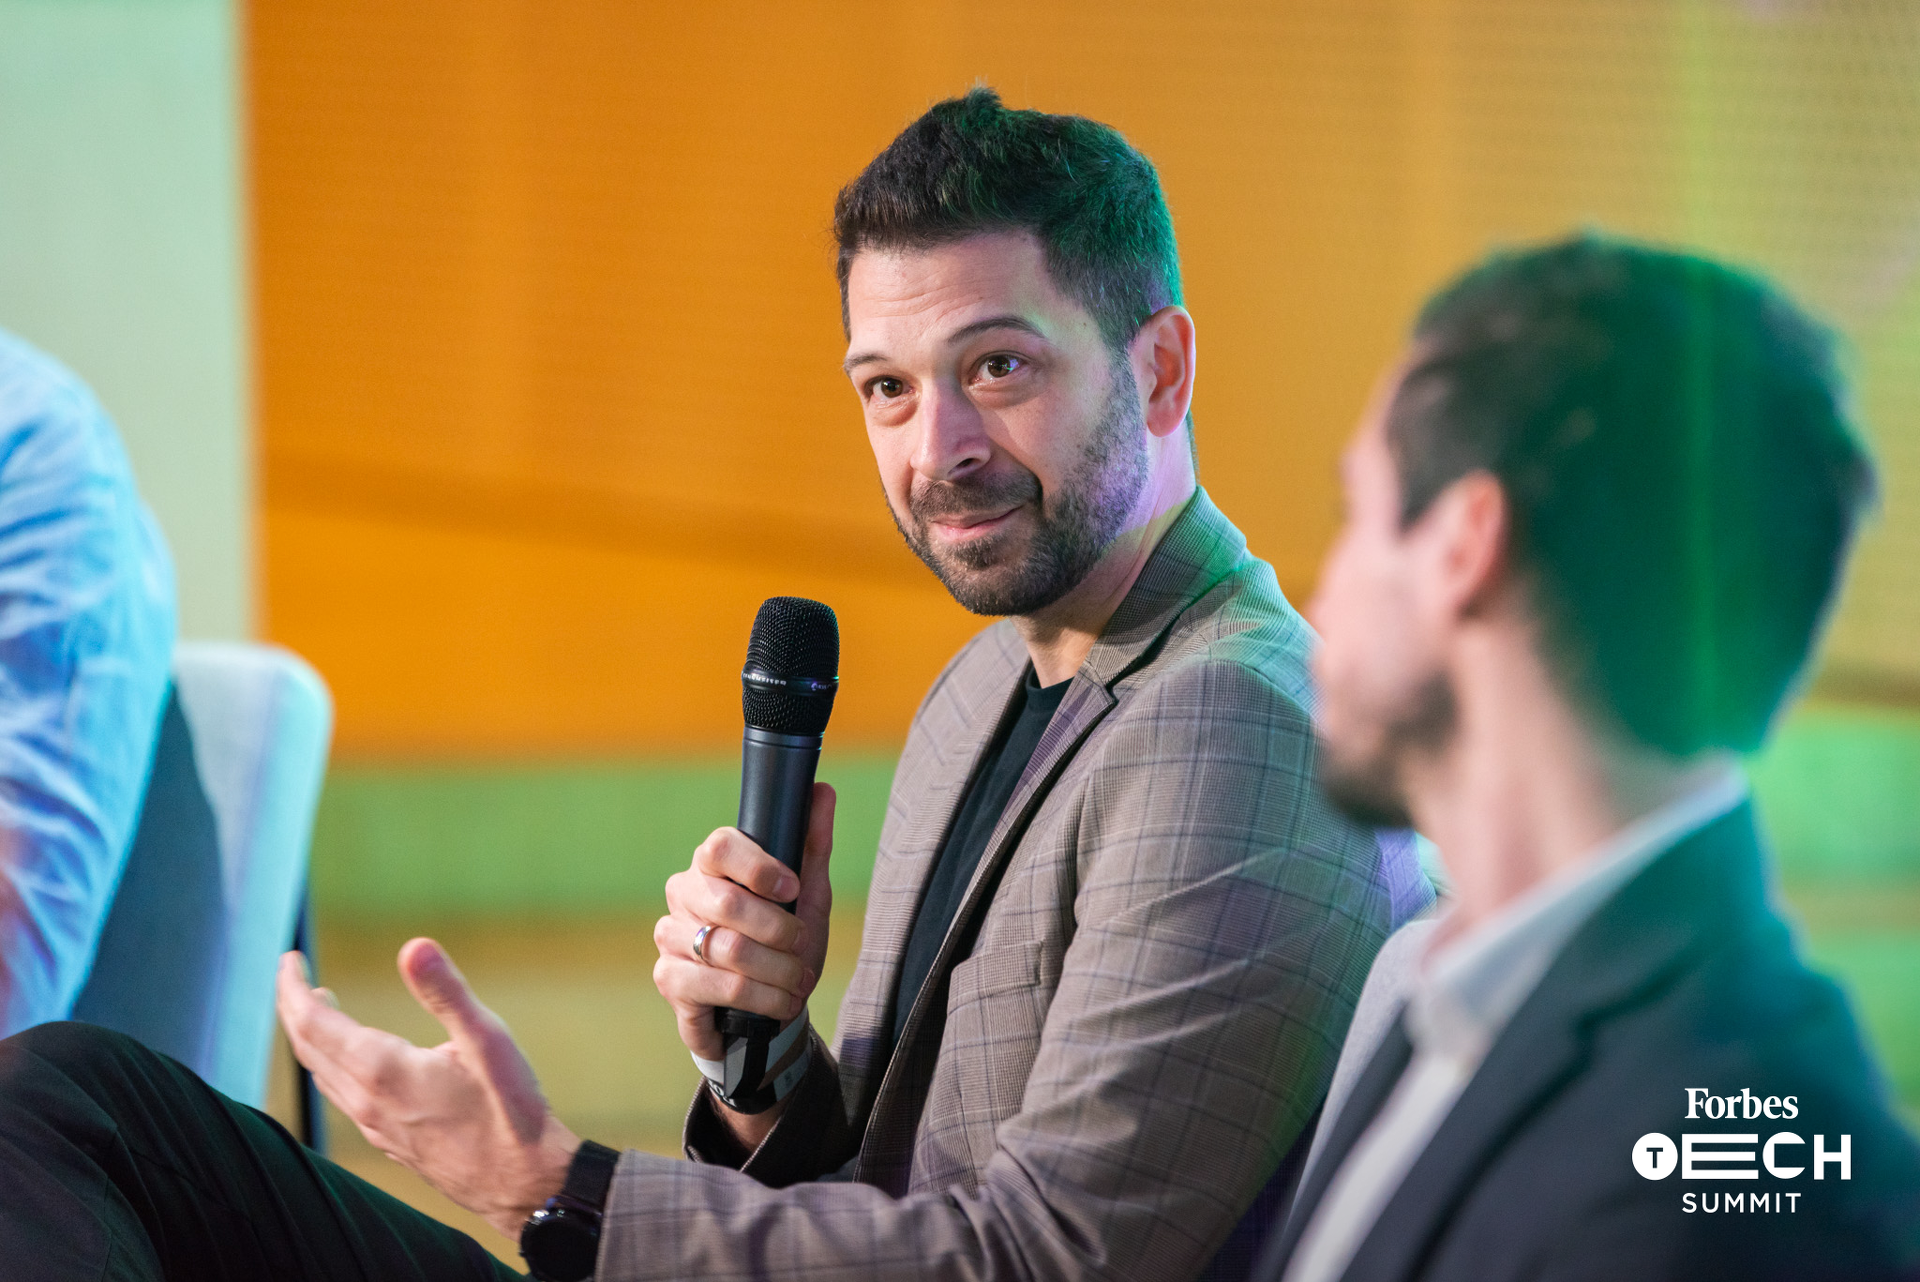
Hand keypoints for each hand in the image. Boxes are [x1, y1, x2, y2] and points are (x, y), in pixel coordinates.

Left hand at [276, 940, 581, 1240]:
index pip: (313, 1023)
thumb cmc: (510, 1111)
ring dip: (311, 1038)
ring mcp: (376, 1127)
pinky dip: (332, 1065)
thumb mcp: (487, 1039)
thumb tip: (413, 946)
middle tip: (293, 975)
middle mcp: (367, 1101)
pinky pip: (342, 1097)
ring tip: (320, 1007)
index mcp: (382, 1070)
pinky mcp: (390, 1142)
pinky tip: (355, 1060)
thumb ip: (446, 992)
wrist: (523, 1184)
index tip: (290, 960)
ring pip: (324, 1076)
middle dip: (294, 1008)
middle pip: (308, 1049)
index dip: (294, 988)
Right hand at [653, 783, 833, 1135]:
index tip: (793, 888)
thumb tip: (821, 790)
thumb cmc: (784, 943)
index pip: (720, 846)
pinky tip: (778, 1002)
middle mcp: (684, 893)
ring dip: (778, 970)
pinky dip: (763, 998)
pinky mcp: (669, 978)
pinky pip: (720, 986)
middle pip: (727, 902)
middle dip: (780, 930)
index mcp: (712, 864)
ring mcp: (670, 936)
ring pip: (729, 950)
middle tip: (801, 945)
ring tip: (796, 979)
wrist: (769, 1009)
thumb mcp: (808, 895)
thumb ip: (811, 844)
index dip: (760, 867)